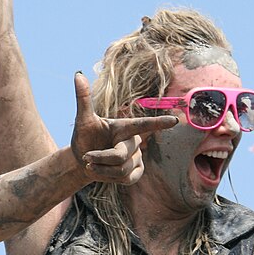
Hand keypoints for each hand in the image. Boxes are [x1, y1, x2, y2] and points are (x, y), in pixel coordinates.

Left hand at [69, 71, 177, 185]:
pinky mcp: (136, 172)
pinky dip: (109, 178)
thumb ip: (83, 99)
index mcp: (124, 127)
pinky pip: (127, 179)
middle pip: (121, 155)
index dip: (159, 123)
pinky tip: (104, 172)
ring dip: (102, 170)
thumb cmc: (85, 137)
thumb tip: (78, 74)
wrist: (83, 161)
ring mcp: (137, 157)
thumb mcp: (82, 119)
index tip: (175, 121)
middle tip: (86, 157)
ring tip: (92, 165)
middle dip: (100, 158)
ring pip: (122, 170)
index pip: (143, 125)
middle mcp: (134, 141)